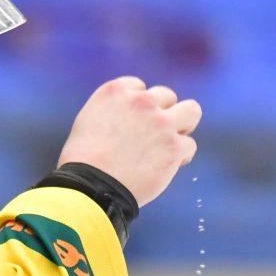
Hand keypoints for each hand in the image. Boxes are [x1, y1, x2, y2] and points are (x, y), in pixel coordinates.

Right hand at [56, 76, 200, 208]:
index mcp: (116, 91)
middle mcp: (141, 101)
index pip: (140, 87)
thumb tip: (131, 117)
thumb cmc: (83, 161)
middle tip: (153, 137)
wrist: (90, 187)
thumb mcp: (89, 120)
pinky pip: (189, 145)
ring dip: (184, 125)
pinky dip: (181, 156)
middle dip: (163, 114)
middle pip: (167, 96)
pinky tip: (168, 167)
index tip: (134, 125)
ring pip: (191, 111)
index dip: (140, 107)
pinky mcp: (174, 146)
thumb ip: (113, 110)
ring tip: (172, 143)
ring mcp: (160, 122)